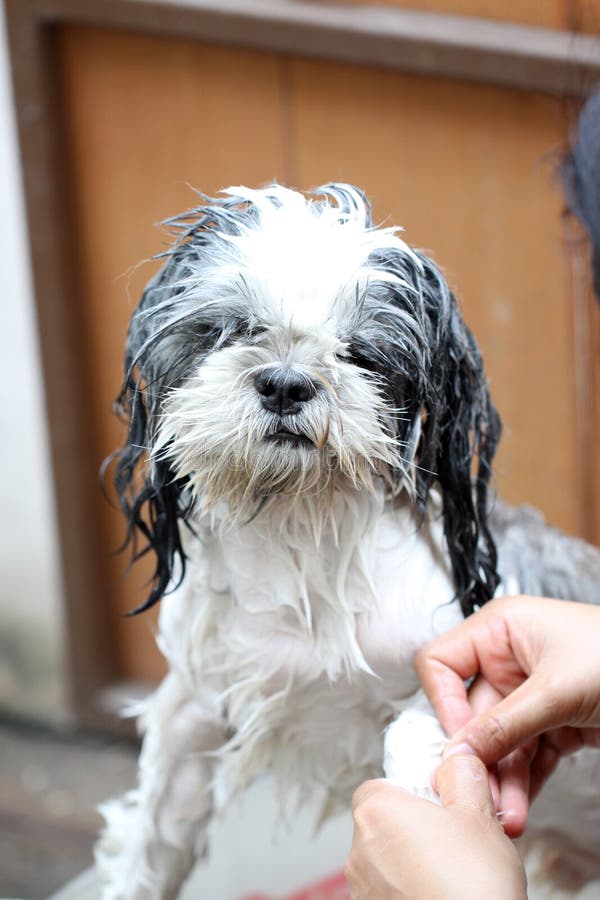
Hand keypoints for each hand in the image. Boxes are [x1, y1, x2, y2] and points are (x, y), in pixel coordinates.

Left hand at [346, 754, 525, 899]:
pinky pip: (390, 895)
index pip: (379, 787)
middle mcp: (358, 852)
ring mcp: (362, 892)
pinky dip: (411, 894)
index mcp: (376, 812)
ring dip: (413, 866)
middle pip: (384, 825)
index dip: (412, 794)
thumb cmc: (471, 887)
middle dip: (416, 831)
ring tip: (454, 878)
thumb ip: (463, 776)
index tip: (441, 806)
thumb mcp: (479, 815)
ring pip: (387, 865)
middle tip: (455, 844)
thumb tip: (459, 759)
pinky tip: (443, 897)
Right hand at [415, 595, 599, 835]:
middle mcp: (509, 659)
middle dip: (481, 757)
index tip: (460, 742)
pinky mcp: (553, 722)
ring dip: (503, 779)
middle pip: (472, 713)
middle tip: (480, 794)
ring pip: (500, 742)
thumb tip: (459, 750)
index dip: (445, 702)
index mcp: (500, 629)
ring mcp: (530, 693)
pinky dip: (524, 782)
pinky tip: (520, 806)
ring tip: (508, 815)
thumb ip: (505, 723)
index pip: (443, 663)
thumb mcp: (557, 690)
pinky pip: (527, 755)